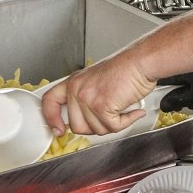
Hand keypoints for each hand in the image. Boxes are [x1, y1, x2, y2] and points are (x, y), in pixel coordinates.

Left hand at [40, 57, 155, 136]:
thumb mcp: (97, 80)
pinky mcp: (102, 106)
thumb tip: (83, 121)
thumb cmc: (126, 69)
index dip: (51, 118)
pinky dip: (126, 122)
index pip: (50, 101)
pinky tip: (132, 111)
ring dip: (114, 124)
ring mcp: (88, 98)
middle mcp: (77, 89)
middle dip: (96, 126)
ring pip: (96, 130)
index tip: (58, 130)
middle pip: (77, 126)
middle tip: (110, 117)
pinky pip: (112, 127)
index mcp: (74, 82)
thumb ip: (85, 97)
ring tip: (123, 108)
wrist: (141, 62)